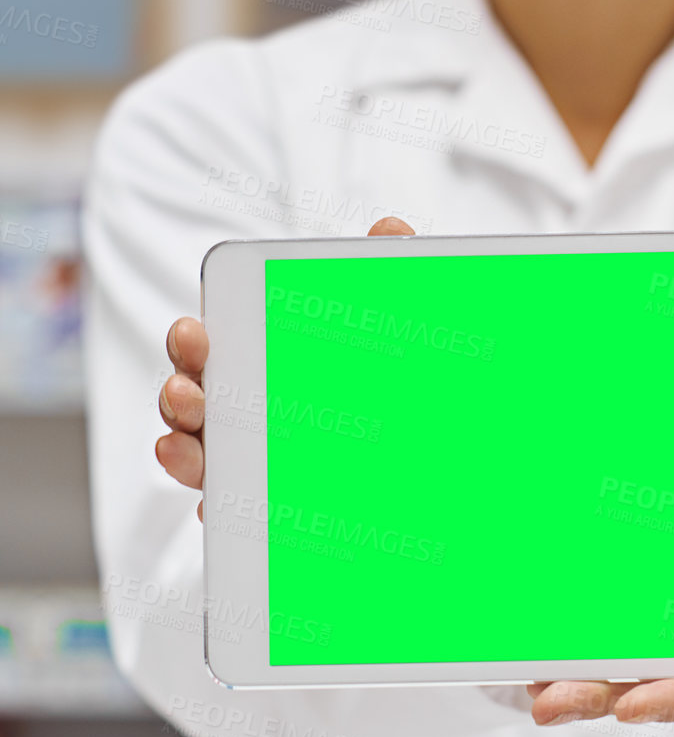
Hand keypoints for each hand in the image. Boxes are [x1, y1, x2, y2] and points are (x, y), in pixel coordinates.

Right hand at [156, 217, 417, 520]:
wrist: (431, 426)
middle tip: (189, 393)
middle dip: (180, 396)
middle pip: (192, 401)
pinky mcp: (270, 499)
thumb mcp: (389, 309)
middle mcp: (245, 403)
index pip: (210, 345)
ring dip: (185, 454)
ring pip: (203, 457)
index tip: (194, 333)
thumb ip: (387, 268)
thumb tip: (389, 228)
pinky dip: (222, 508)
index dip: (192, 341)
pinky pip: (236, 508)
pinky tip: (219, 508)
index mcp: (259, 351)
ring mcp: (253, 453)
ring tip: (186, 450)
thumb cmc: (386, 359)